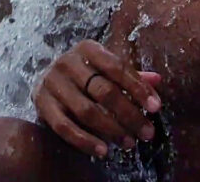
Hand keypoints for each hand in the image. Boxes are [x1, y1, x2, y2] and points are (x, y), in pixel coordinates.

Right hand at [32, 40, 161, 157]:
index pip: (117, 67)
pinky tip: (104, 151)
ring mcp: (52, 83)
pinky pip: (65, 127)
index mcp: (87, 49)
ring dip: (111, 130)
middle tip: (147, 132)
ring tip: (129, 143)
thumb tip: (157, 79)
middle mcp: (67, 62)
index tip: (155, 107)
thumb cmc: (85, 75)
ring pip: (86, 111)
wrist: (46, 80)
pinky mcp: (42, 104)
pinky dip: (85, 141)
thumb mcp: (105, 69)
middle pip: (103, 91)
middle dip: (129, 114)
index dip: (138, 88)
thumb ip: (130, 75)